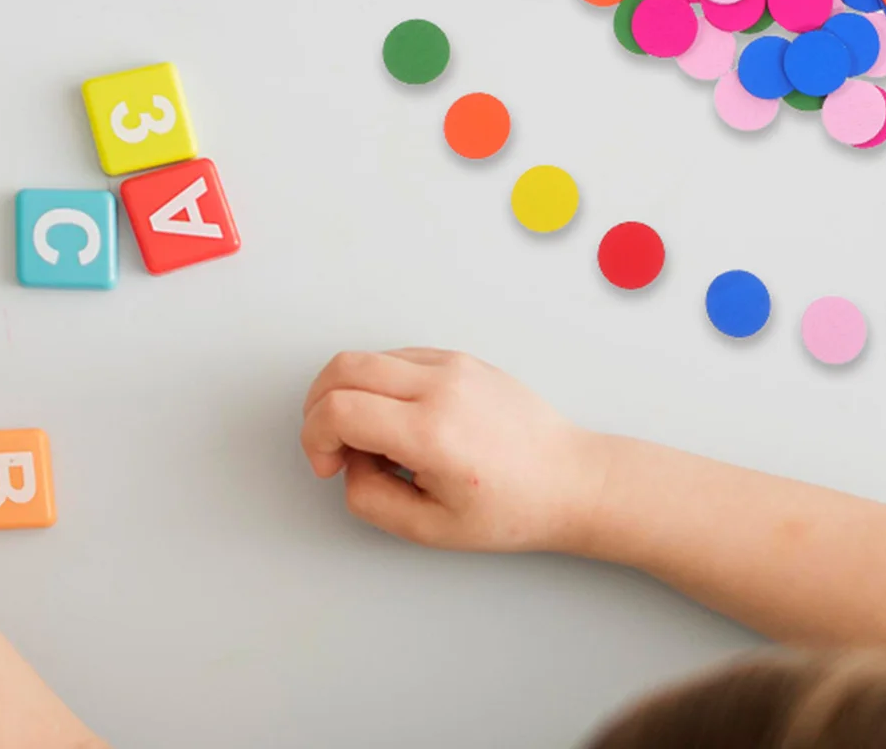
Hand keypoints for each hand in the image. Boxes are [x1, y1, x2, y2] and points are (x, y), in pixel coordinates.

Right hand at [300, 349, 607, 553]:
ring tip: (376, 442)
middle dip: (318, 406)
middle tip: (332, 447)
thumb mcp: (429, 528)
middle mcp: (440, 386)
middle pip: (343, 367)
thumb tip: (349, 464)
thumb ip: (370, 498)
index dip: (315, 438)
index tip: (328, 466)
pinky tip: (399, 423)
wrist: (570, 480)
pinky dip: (380, 385)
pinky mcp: (460, 358)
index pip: (339, 409)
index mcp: (431, 433)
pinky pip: (398, 358)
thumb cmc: (511, 509)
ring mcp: (452, 364)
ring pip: (368, 358)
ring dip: (350, 395)